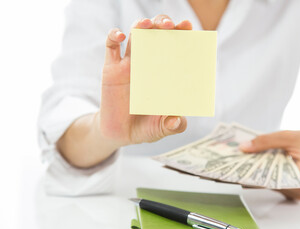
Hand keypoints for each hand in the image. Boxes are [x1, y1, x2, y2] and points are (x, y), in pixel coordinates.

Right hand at [99, 15, 191, 145]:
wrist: (121, 133)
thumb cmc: (147, 126)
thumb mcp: (162, 128)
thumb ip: (173, 125)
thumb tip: (177, 121)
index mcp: (166, 72)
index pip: (175, 46)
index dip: (182, 34)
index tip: (188, 27)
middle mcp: (150, 63)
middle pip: (156, 33)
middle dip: (162, 24)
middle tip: (169, 26)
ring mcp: (130, 64)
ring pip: (136, 35)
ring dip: (141, 25)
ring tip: (147, 24)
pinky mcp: (111, 69)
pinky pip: (111, 46)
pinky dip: (114, 36)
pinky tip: (121, 36)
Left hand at [240, 129, 299, 199]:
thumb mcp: (288, 135)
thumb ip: (265, 141)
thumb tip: (243, 148)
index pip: (276, 177)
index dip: (256, 173)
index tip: (239, 169)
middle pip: (270, 183)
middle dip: (251, 172)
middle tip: (231, 165)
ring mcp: (297, 193)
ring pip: (269, 185)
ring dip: (254, 175)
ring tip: (236, 165)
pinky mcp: (291, 192)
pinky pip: (272, 185)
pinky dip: (262, 175)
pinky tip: (249, 167)